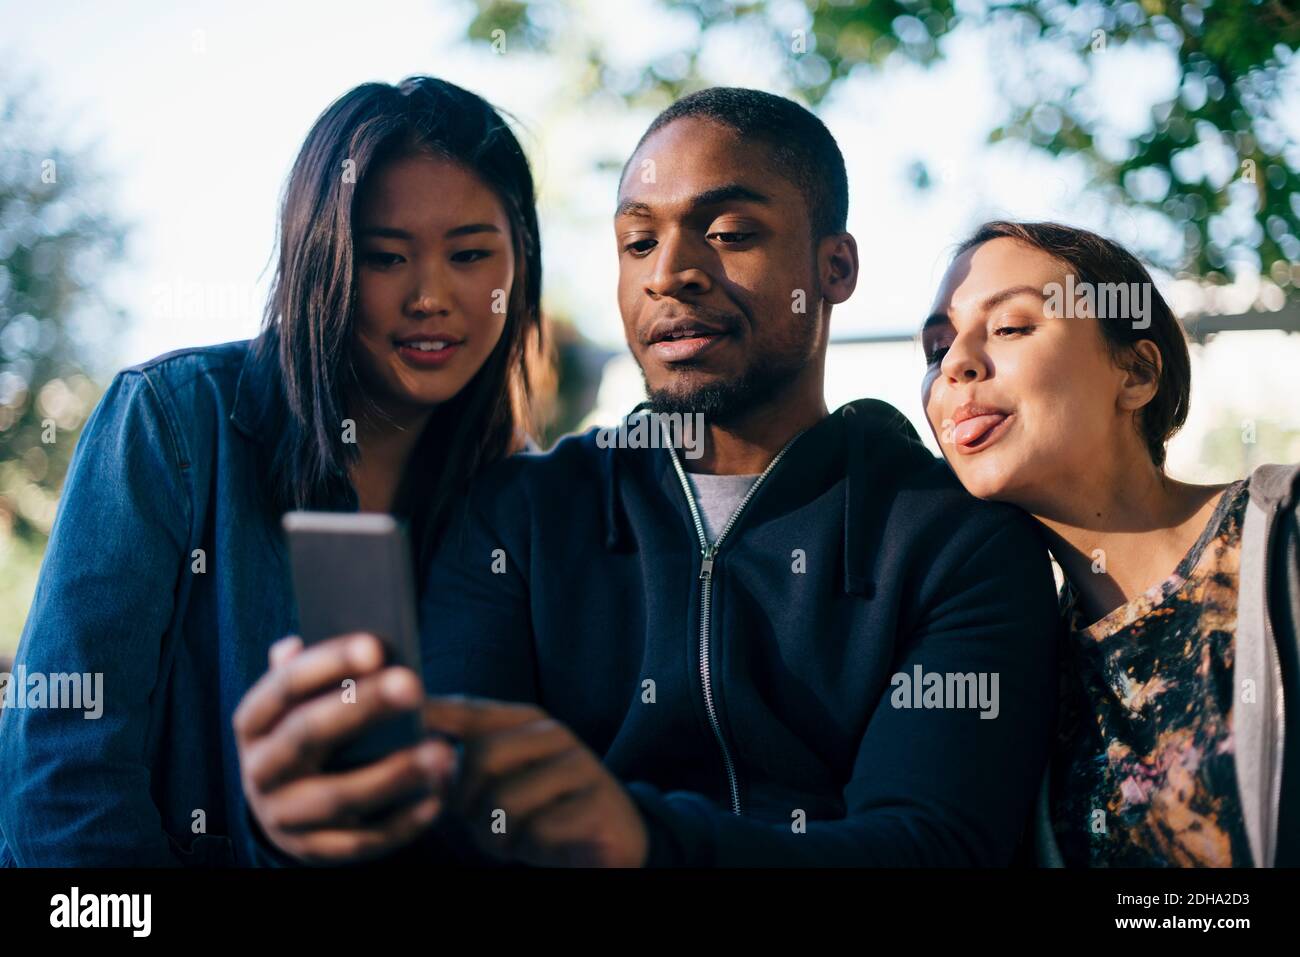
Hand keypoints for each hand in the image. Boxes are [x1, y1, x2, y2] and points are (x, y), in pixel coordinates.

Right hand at [232, 633, 456, 863]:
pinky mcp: (312, 851)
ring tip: (442, 751)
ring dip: (392, 774)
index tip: (374, 647)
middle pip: (307, 735)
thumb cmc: (306, 733)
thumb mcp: (297, 704)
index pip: (283, 688)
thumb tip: (294, 643)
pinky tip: (435, 799)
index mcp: (254, 724)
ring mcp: (283, 816)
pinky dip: (400, 823)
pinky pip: (359, 841)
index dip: (326, 664)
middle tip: (413, 685)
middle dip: (362, 708)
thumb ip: (307, 673)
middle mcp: (260, 770)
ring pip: (337, 796)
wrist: (284, 809)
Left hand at [423, 696, 647, 867]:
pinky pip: (538, 829)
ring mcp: (580, 765)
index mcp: (525, 721)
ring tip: (512, 839)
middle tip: (478, 825)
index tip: (405, 731)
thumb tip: (422, 763)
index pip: (467, 710)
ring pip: (505, 800)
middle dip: (466, 802)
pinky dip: (530, 847)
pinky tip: (543, 845)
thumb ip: (462, 770)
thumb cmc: (542, 812)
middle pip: (481, 756)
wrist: (612, 842)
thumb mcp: (498, 786)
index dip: (432, 716)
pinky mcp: (597, 802)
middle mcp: (553, 734)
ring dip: (497, 835)